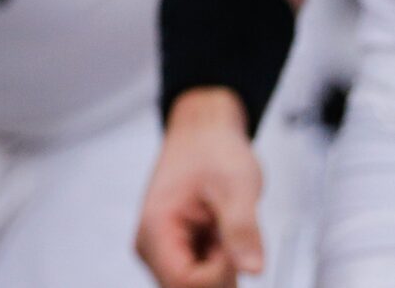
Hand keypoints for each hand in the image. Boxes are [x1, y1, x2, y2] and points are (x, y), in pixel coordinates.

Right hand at [138, 89, 264, 287]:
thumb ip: (243, 229)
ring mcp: (162, 250)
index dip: (221, 275)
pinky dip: (221, 265)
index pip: (185, 283)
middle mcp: (151, 245)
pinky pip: (201, 277)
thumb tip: (253, 270)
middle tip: (231, 238)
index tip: (235, 249)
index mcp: (155, 228)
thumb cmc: (212, 150)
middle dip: (222, 274)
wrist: (203, 133)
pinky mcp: (176, 251)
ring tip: (224, 233)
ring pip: (197, 286)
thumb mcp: (237, 185)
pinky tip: (222, 239)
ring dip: (222, 270)